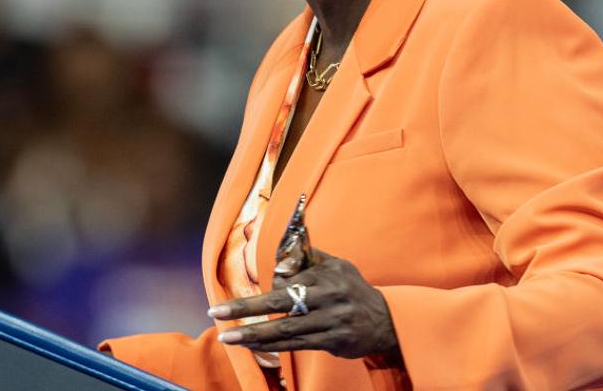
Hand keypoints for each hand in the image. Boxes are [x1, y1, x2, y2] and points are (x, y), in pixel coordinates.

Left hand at [209, 248, 402, 363]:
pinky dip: (273, 346)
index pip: (287, 283)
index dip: (261, 292)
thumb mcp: (337, 265)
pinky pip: (297, 345)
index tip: (237, 299)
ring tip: (228, 337)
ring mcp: (332, 322)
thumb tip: (280, 256)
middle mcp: (329, 298)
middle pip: (281, 305)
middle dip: (246, 310)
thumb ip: (308, 258)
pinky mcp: (334, 342)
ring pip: (286, 330)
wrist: (386, 319)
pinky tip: (253, 346)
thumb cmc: (353, 288)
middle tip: (217, 313)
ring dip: (254, 335)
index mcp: (327, 275)